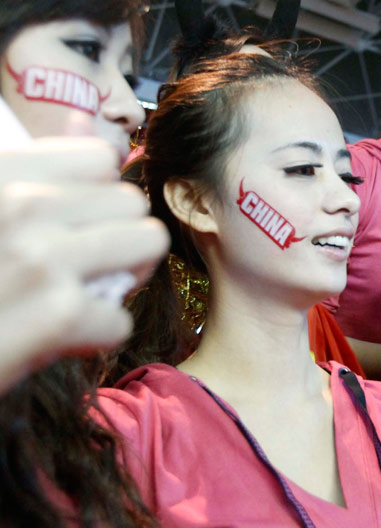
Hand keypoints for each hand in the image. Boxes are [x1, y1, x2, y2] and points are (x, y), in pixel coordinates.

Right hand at [0, 139, 168, 392]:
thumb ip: (32, 165)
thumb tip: (84, 118)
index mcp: (0, 170)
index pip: (100, 158)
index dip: (96, 197)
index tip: (70, 226)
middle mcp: (19, 201)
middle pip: (132, 201)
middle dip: (117, 237)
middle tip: (78, 268)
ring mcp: (41, 255)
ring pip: (149, 243)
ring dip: (123, 275)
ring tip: (78, 293)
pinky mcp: (59, 313)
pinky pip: (123, 317)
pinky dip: (96, 334)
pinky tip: (55, 338)